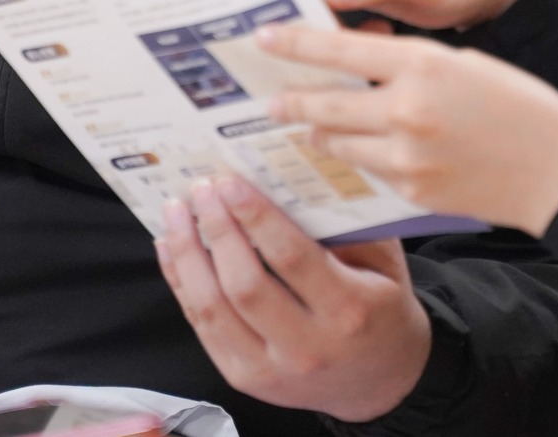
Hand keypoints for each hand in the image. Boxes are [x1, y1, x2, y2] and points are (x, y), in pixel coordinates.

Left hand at [156, 175, 430, 422]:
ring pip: (212, 308)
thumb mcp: (384, 263)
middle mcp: (307, 347)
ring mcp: (270, 370)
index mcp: (348, 311)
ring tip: (176, 213)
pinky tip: (173, 249)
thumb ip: (347, 225)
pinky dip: (181, 283)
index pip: (291, 258)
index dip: (255, 216)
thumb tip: (292, 176)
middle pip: (244, 285)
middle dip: (217, 230)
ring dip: (187, 255)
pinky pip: (202, 326)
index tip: (230, 181)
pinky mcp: (243, 378)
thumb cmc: (381, 308)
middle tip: (202, 189)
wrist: (379, 382)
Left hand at [258, 25, 557, 237]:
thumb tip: (360, 65)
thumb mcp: (466, 65)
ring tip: (304, 125)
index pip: (342, 48)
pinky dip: (359, 157)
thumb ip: (412, 66)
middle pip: (326, 102)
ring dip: (319, 132)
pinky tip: (354, 152)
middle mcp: (408, 108)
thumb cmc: (520, 106)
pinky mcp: (412, 190)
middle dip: (291, 100)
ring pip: (339, 141)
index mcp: (425, 64)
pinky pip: (369, 169)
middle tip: (267, 100)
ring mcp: (407, 154)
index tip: (264, 38)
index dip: (297, 43)